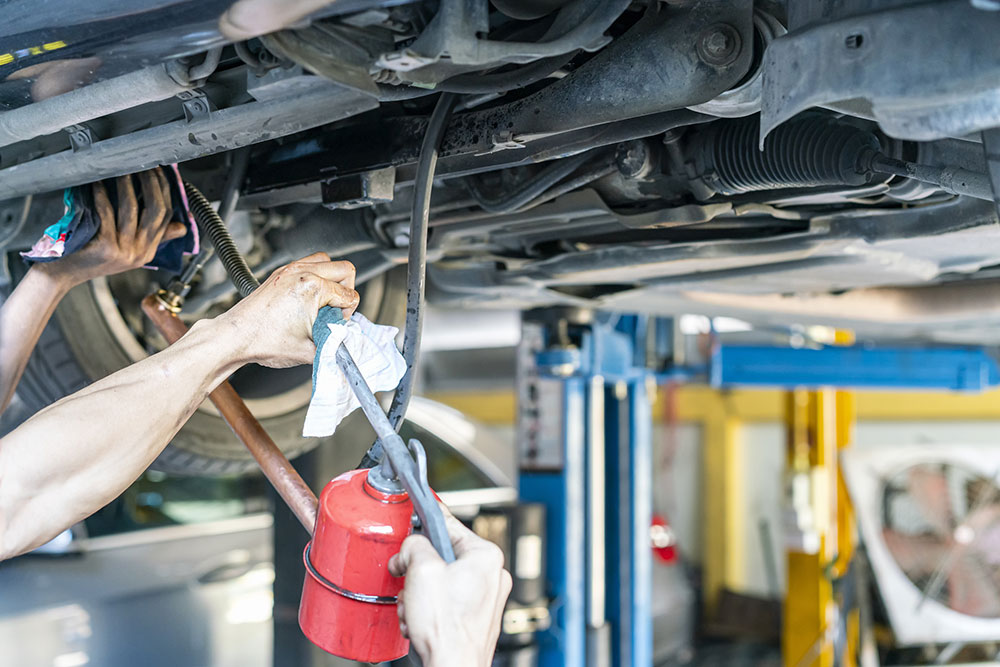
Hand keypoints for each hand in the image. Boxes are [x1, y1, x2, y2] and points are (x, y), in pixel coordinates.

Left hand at [38, 168, 186, 286]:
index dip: (164, 191)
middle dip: (151, 184)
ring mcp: (124, 251)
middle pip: (156, 211)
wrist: (64, 274)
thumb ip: (151, 237)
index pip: (167, 217)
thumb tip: (181, 225)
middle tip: (144, 166)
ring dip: (127, 185)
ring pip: (132, 210)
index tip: (159, 172)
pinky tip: (98, 184)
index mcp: (148, 252)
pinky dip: (103, 195)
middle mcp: (140, 252)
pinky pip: (107, 214)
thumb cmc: (91, 256)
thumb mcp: (128, 250)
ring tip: (122, 169)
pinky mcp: (106, 247)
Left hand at [219, 252, 359, 368]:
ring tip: (325, 299)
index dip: (347, 313)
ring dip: (333, 279)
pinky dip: (316, 275)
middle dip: (346, 291)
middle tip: (335, 310)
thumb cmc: (264, 341)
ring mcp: (290, 270)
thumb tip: (344, 340)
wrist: (236, 337)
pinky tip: (310, 295)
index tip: (336, 323)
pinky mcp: (281, 273)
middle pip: (345, 270)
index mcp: (313, 287)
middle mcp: (302, 273)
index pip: (349, 295)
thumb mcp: (310, 350)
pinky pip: (309, 263)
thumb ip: (334, 344)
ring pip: (327, 261)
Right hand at [388, 503, 512, 666]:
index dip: (425, 521)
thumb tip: (411, 547)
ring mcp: (485, 598)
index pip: (449, 523)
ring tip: (416, 609)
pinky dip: (429, 610)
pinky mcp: (475, 617)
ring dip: (420, 594)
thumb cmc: (448, 629)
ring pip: (440, 581)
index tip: (417, 513)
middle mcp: (492, 575)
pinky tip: (422, 621)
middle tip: (409, 582)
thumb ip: (414, 546)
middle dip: (418, 572)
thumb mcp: (421, 570)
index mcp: (486, 556)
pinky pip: (445, 601)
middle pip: (442, 556)